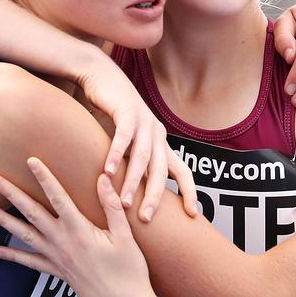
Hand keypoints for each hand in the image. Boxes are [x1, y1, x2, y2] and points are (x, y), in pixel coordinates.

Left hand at [0, 158, 158, 296]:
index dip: (44, 178)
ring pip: (25, 235)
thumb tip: (102, 178)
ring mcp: (57, 258)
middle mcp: (63, 243)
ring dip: (3, 220)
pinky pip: (29, 262)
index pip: (58, 197)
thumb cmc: (130, 271)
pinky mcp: (57, 271)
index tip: (31, 161)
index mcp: (80, 231)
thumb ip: (112, 206)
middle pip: (32, 213)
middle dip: (12, 194)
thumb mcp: (126, 236)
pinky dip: (11, 256)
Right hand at [75, 57, 197, 220]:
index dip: (189, 192)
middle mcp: (158, 133)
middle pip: (162, 170)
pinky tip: (108, 171)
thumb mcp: (127, 143)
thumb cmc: (113, 115)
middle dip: (155, 196)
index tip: (192, 214)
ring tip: (124, 202)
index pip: (182, 171)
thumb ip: (132, 163)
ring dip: (133, 181)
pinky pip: (123, 136)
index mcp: (161, 143)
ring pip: (143, 156)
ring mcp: (145, 122)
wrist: (102, 77)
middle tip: (146, 219)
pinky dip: (116, 154)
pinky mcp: (127, 111)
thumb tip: (133, 192)